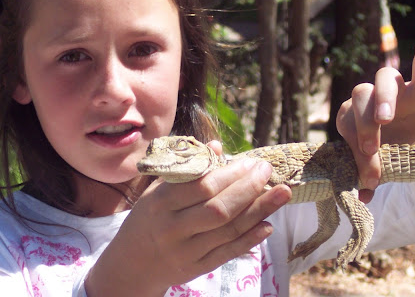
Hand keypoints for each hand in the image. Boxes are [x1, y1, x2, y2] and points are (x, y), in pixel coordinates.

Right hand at [85, 143, 291, 295]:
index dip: (230, 173)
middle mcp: (174, 228)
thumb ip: (187, 169)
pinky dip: (249, 239)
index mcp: (162, 203)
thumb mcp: (157, 189)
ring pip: (228, 230)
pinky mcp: (197, 268)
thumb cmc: (148, 217)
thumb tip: (217, 146)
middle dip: (249, 188)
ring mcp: (186, 251)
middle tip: (269, 171)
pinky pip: (227, 253)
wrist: (131, 264)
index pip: (202, 186)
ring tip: (282, 193)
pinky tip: (268, 224)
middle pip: (219, 208)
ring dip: (259, 211)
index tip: (251, 161)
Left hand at [336, 38, 414, 202]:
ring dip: (382, 98)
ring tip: (385, 119)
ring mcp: (398, 90)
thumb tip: (362, 200)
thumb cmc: (396, 149)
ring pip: (383, 79)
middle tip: (370, 151)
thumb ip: (373, 176)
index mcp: (355, 115)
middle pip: (359, 99)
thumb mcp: (385, 164)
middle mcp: (371, 97)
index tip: (368, 177)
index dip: (354, 149)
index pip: (347, 125)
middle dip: (362, 126)